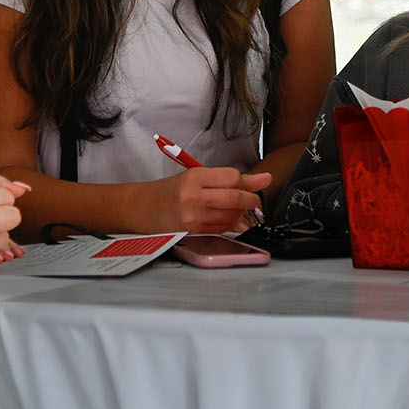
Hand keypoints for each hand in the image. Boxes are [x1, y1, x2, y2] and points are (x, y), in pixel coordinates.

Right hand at [143, 167, 270, 233]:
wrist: (143, 208)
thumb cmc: (170, 191)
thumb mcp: (197, 176)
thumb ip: (230, 178)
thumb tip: (264, 178)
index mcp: (195, 177)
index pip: (233, 177)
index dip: (245, 183)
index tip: (246, 186)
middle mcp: (194, 196)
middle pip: (235, 198)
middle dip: (251, 202)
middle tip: (254, 202)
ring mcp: (193, 216)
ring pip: (231, 216)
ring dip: (241, 215)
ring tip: (238, 210)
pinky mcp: (194, 232)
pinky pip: (222, 229)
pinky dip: (230, 224)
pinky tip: (226, 219)